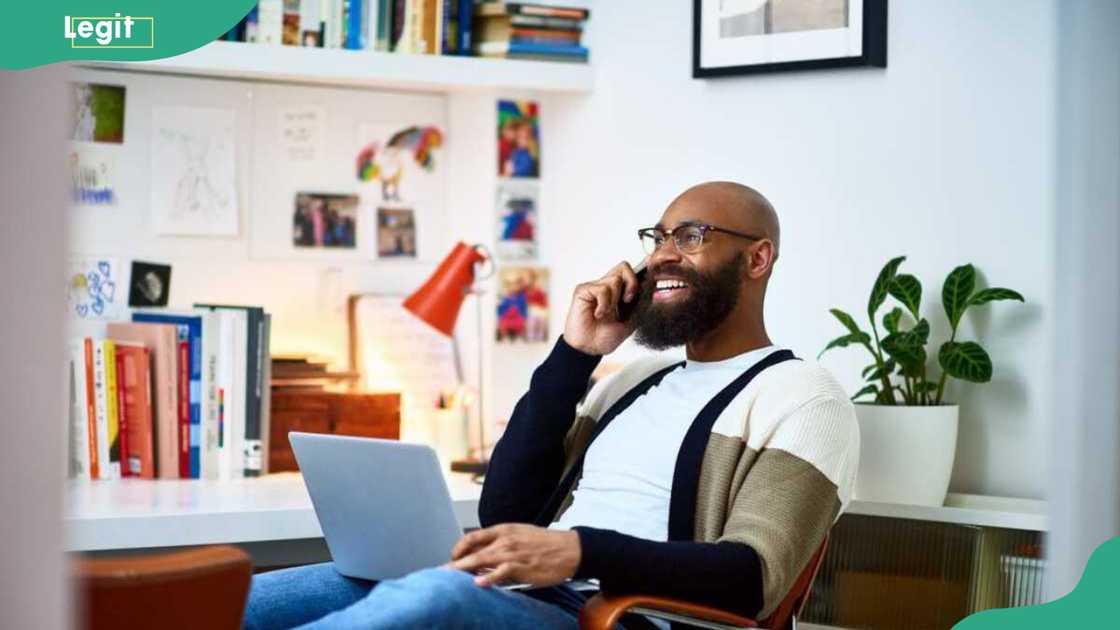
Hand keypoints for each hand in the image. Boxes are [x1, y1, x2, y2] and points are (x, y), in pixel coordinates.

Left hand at [448, 524, 580, 587]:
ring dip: (463, 569)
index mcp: (504, 530)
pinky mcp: (522, 567)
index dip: (458, 548)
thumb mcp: (520, 535)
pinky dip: (489, 577)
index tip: (451, 558)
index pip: (473, 537)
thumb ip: (501, 543)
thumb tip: (483, 555)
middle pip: (473, 550)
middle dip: (454, 562)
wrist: (570, 549)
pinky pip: (501, 572)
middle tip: (440, 572)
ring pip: (482, 559)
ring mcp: (513, 553)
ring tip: (449, 577)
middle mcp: (505, 540)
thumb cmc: (546, 544)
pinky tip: (478, 583)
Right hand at [563, 261, 643, 355]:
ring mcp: (595, 287)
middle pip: (624, 267)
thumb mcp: (632, 321)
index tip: (650, 280)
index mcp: (619, 292)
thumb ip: (641, 305)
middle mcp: (607, 286)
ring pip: (614, 279)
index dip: (641, 273)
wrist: (590, 348)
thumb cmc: (606, 337)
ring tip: (607, 313)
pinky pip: (602, 289)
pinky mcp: (583, 290)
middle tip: (628, 300)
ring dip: (614, 300)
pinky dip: (604, 304)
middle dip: (632, 283)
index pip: (631, 273)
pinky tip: (598, 314)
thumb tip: (652, 288)